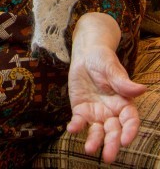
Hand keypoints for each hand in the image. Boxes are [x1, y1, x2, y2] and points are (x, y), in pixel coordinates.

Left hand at [67, 44, 145, 163]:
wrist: (86, 56)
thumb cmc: (103, 60)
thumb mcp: (112, 68)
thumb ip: (123, 82)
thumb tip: (142, 89)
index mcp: (124, 103)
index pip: (130, 120)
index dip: (129, 131)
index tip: (125, 140)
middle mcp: (111, 112)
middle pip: (114, 131)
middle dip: (111, 144)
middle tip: (108, 157)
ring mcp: (96, 113)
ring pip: (97, 131)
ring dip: (94, 141)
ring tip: (89, 149)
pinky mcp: (81, 110)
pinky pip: (79, 121)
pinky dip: (76, 126)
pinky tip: (71, 128)